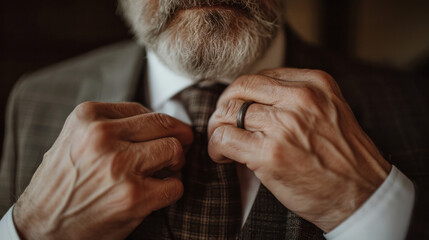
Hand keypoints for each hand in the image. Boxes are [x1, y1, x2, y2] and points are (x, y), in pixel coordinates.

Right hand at [13, 102, 192, 238]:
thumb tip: (160, 122)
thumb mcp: (77, 137)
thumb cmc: (64, 181)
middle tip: (176, 151)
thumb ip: (113, 124)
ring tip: (164, 172)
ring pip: (175, 150)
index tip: (164, 134)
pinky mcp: (133, 196)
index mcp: (88, 116)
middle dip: (179, 138)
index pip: (145, 110)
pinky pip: (175, 185)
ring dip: (176, 163)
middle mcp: (102, 136)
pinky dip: (172, 189)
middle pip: (166, 125)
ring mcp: (119, 166)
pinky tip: (158, 193)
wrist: (41, 226)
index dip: (160, 124)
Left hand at [208, 68, 390, 231]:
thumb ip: (297, 99)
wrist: (362, 195)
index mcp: (315, 84)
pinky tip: (223, 157)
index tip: (239, 107)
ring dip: (219, 128)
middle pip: (241, 88)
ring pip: (229, 112)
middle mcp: (300, 99)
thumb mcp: (330, 111)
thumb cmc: (344, 158)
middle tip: (223, 122)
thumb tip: (254, 100)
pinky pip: (225, 138)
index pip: (261, 76)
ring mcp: (285, 125)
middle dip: (225, 104)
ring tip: (224, 144)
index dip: (243, 93)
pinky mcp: (270, 153)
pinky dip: (216, 147)